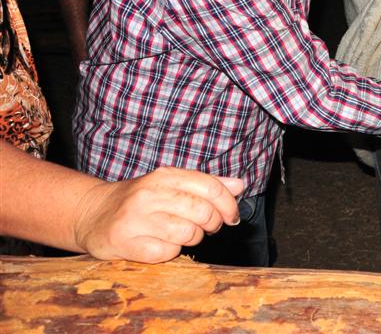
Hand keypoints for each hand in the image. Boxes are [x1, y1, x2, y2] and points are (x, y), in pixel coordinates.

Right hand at [73, 167, 244, 263]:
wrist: (91, 213)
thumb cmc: (139, 200)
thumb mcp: (171, 184)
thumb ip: (205, 185)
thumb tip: (240, 185)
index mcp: (165, 176)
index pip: (210, 187)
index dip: (228, 205)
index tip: (232, 217)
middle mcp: (150, 194)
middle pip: (202, 212)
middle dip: (212, 224)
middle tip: (208, 227)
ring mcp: (136, 219)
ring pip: (188, 234)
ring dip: (192, 239)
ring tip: (181, 234)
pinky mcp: (126, 243)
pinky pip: (166, 252)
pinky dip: (170, 252)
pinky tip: (160, 244)